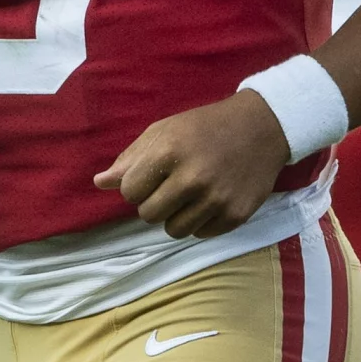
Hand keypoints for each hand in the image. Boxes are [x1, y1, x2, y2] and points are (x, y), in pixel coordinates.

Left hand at [93, 92, 289, 239]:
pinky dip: (200, 222)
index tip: (149, 176)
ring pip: (174, 230)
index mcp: (169, 153)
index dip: (135, 186)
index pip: (129, 191)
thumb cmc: (204, 127)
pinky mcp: (236, 215)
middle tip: (169, 187)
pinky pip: (201, 234)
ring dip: (175, 216)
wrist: (261, 128)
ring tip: (188, 195)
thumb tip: (100, 183)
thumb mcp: (164, 131)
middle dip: (153, 203)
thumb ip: (131, 158)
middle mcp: (192, 179)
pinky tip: (208, 201)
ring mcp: (216, 200)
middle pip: (149, 215)